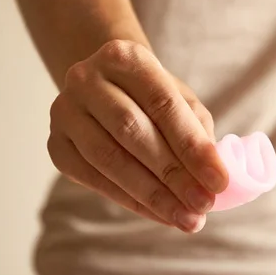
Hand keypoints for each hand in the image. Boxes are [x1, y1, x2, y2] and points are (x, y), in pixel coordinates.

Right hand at [46, 40, 228, 232]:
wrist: (104, 89)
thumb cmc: (151, 96)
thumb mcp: (179, 99)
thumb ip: (196, 131)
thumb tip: (213, 175)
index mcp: (124, 56)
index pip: (162, 104)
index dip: (192, 146)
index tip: (219, 180)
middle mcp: (86, 78)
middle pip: (132, 131)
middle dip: (174, 174)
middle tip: (204, 205)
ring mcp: (65, 111)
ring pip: (109, 158)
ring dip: (153, 195)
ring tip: (187, 218)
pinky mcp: (56, 145)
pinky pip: (94, 178)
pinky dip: (130, 200)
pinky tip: (159, 213)